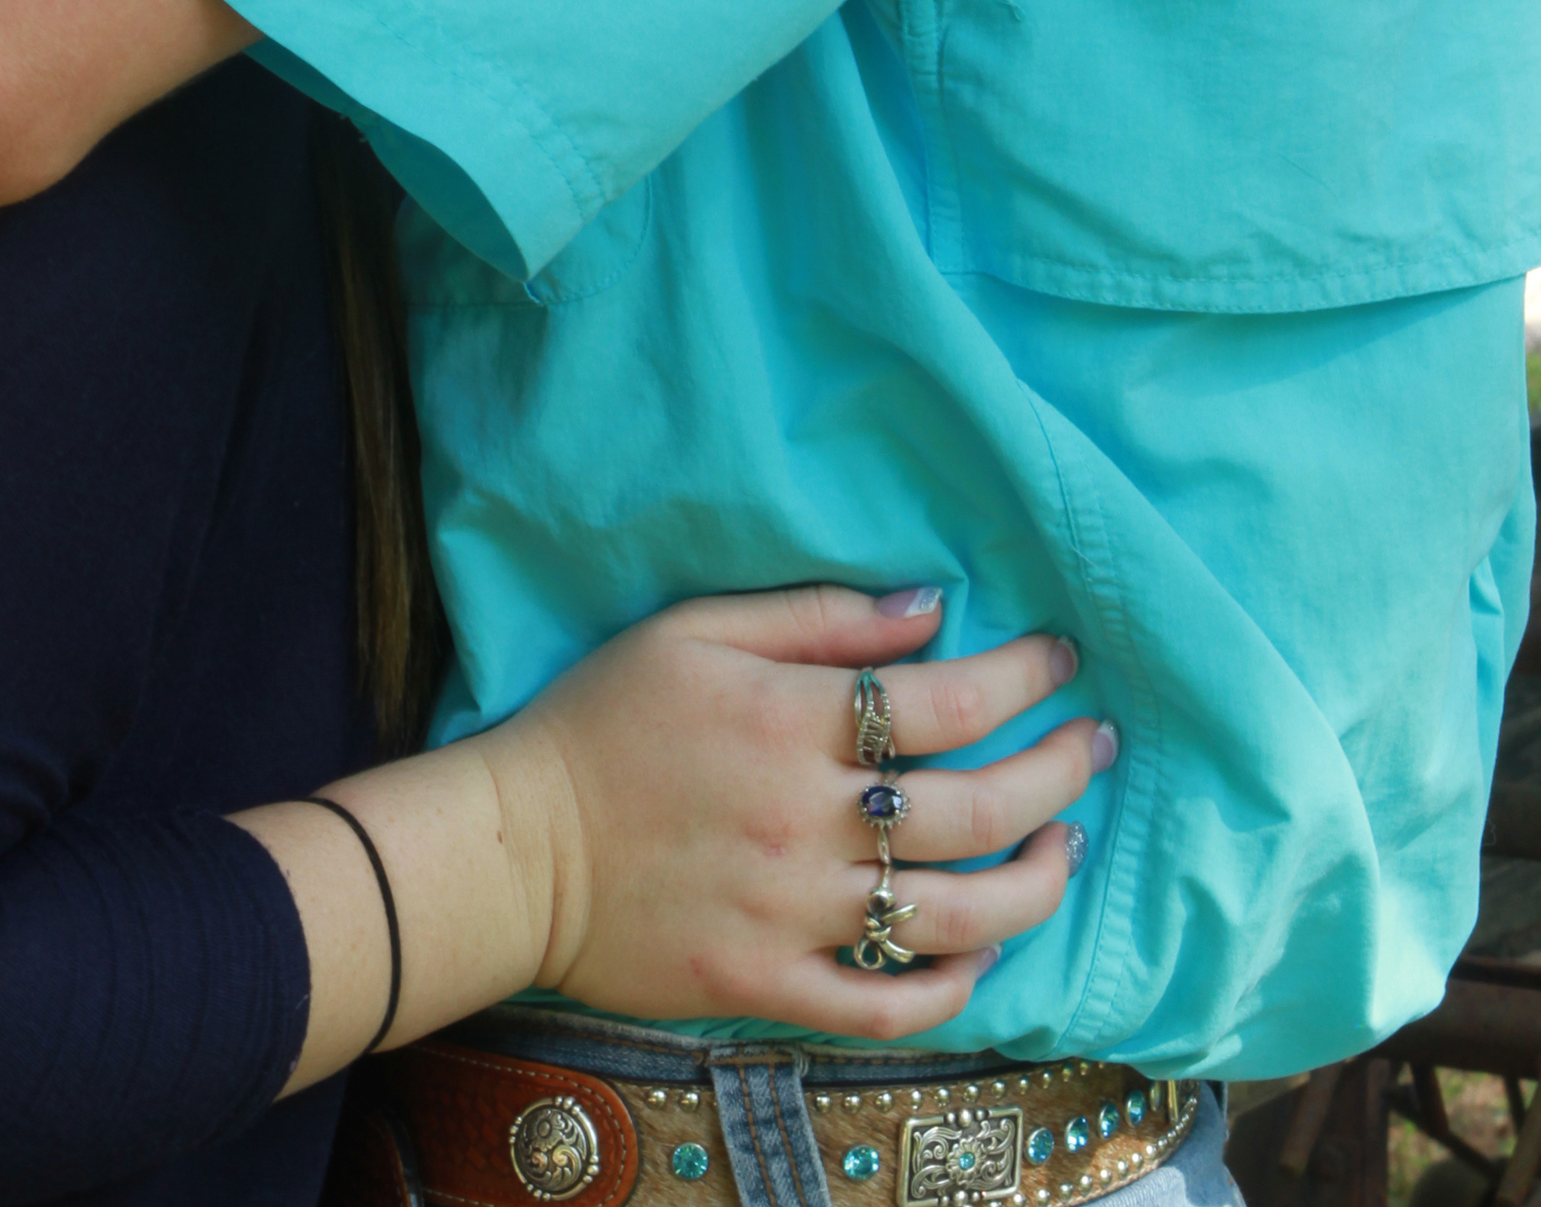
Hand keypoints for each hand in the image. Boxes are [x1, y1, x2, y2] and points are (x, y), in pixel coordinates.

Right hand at [496, 585, 1096, 1035]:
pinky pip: (889, 1004)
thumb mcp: (695, 630)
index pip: (946, 702)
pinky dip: (954, 987)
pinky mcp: (770, 986)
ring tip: (1066, 848)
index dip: (1021, 678)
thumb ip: (817, 617)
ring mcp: (793, 913)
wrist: (516, 847)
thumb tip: (929, 608)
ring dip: (1033, 882)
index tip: (1062, 662)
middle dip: (1055, 773)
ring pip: (955, 916)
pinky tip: (987, 954)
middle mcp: (806, 820)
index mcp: (790, 721)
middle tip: (1094, 750)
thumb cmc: (602, 720)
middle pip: (973, 808)